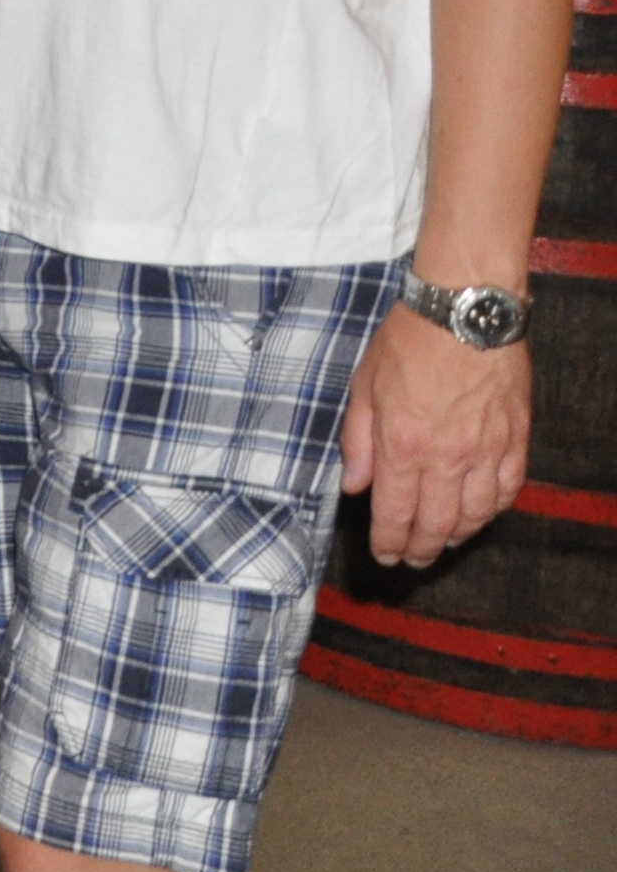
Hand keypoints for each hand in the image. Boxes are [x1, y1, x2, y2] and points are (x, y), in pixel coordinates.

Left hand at [341, 309, 532, 566]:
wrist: (465, 311)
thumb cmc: (407, 342)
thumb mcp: (363, 386)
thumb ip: (358, 442)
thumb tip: (355, 487)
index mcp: (403, 445)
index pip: (395, 513)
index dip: (388, 542)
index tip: (383, 556)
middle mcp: (448, 457)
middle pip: (438, 524)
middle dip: (422, 549)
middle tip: (411, 560)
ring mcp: (488, 451)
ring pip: (477, 515)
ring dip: (458, 536)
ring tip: (443, 543)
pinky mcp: (516, 439)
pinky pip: (509, 490)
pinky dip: (493, 510)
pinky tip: (481, 514)